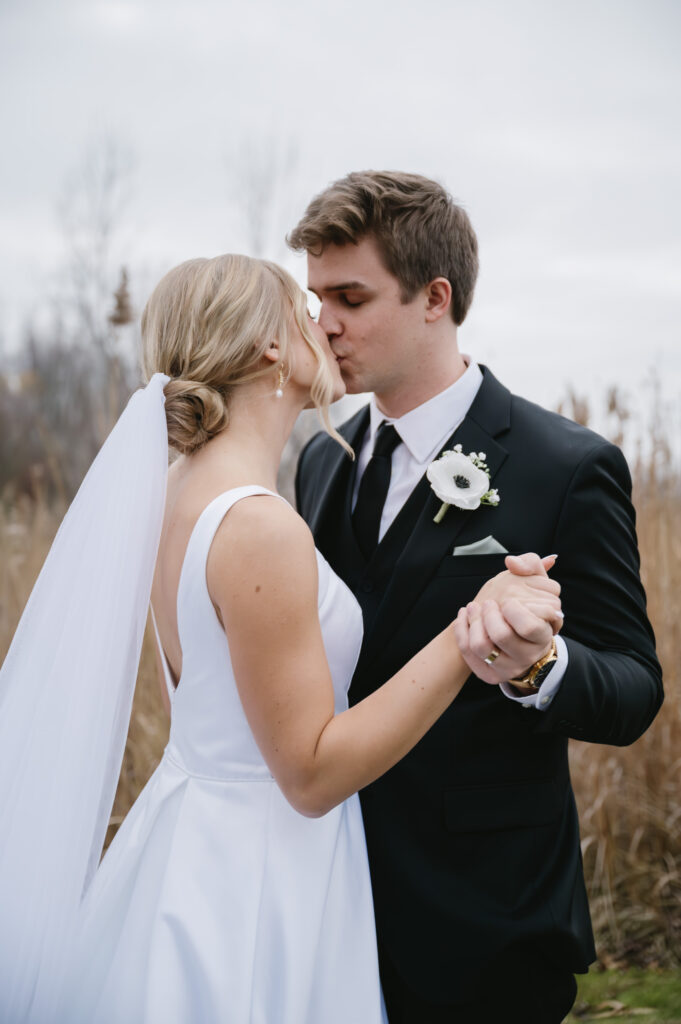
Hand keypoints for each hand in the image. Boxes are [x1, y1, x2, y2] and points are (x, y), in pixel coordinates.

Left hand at [452, 553, 561, 684]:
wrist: (518, 634)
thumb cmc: (527, 604)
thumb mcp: (536, 582)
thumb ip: (531, 564)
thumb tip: (511, 562)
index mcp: (543, 636)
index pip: (529, 627)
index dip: (514, 610)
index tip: (509, 601)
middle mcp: (527, 656)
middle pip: (501, 635)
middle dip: (489, 613)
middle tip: (489, 603)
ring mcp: (508, 667)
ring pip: (481, 646)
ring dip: (472, 621)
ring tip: (474, 607)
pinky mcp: (490, 674)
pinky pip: (468, 653)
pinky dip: (461, 629)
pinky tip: (464, 616)